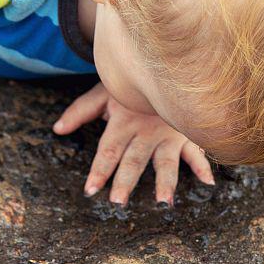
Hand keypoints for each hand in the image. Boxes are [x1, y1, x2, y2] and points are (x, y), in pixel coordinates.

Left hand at [53, 82, 213, 204]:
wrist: (164, 61)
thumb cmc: (131, 80)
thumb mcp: (103, 91)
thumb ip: (80, 111)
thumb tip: (57, 129)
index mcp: (124, 121)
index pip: (108, 150)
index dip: (99, 171)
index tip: (90, 191)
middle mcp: (146, 130)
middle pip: (133, 160)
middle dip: (125, 181)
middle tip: (118, 202)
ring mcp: (168, 132)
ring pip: (166, 161)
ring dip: (165, 182)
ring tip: (163, 202)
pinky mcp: (186, 131)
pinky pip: (196, 150)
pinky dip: (204, 166)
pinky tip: (207, 184)